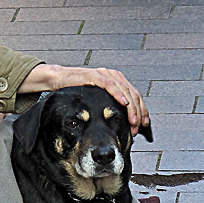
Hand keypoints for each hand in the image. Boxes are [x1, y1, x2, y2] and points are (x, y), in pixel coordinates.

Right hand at [17, 64, 149, 134]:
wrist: (59, 82)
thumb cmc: (77, 94)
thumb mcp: (97, 104)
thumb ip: (110, 110)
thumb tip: (125, 127)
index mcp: (117, 83)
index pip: (136, 98)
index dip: (142, 112)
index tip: (144, 126)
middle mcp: (114, 77)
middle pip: (134, 95)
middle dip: (138, 113)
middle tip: (138, 127)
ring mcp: (104, 75)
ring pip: (125, 90)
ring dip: (131, 107)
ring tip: (133, 120)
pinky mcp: (94, 76)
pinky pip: (109, 84)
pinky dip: (118, 93)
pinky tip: (124, 102)